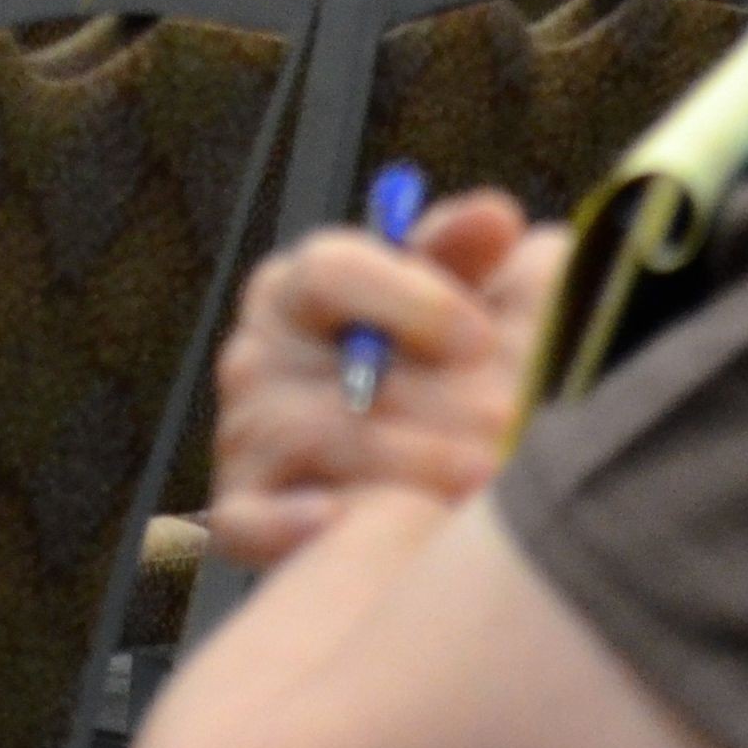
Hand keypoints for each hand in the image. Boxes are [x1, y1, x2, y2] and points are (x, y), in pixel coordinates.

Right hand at [209, 190, 569, 567]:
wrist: (428, 473)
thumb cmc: (448, 363)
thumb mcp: (472, 295)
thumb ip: (478, 256)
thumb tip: (493, 221)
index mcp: (303, 286)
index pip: (332, 271)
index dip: (411, 300)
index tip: (482, 338)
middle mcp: (259, 351)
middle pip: (332, 367)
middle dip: (434, 399)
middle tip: (506, 427)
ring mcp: (244, 432)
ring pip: (312, 438)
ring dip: (406, 462)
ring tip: (480, 479)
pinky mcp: (240, 510)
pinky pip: (247, 521)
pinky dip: (290, 527)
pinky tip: (351, 525)